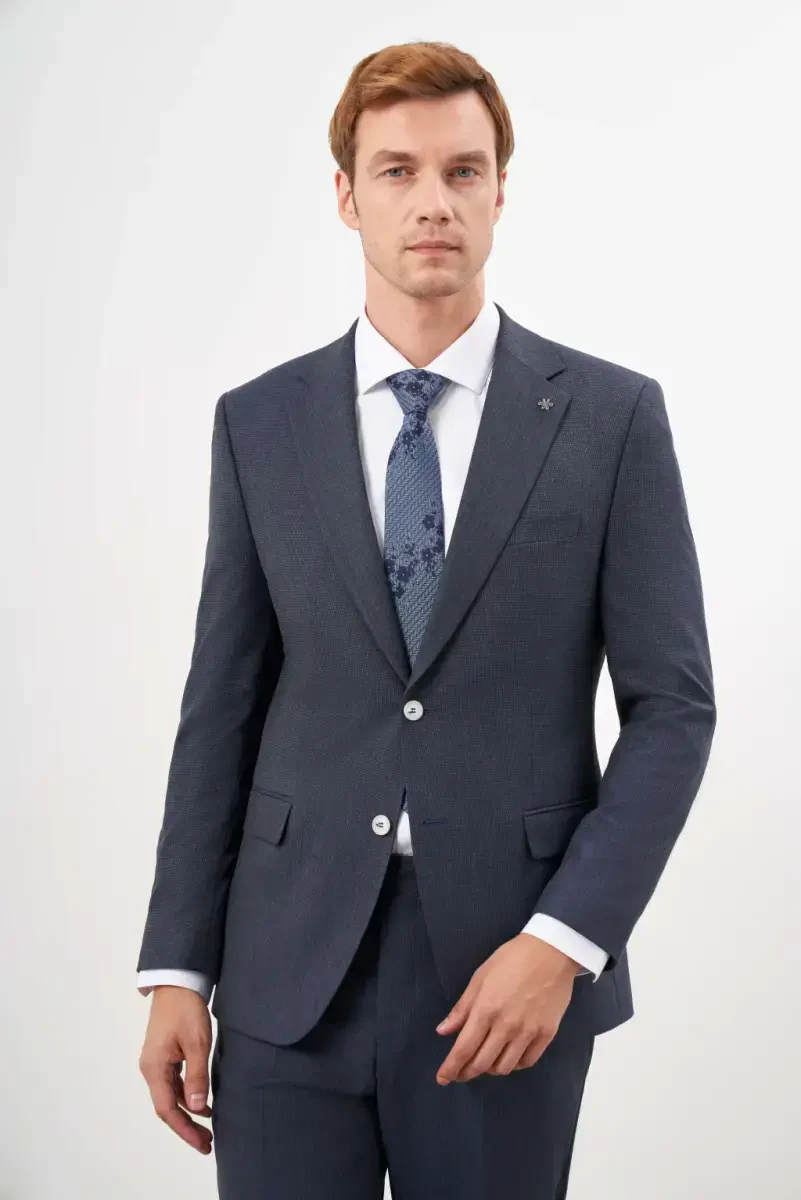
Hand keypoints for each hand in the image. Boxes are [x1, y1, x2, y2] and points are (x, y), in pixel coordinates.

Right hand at [138, 985, 213, 1153]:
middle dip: (186, 1127)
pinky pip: (173, 1083)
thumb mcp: (197, 1043)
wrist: (178, 982)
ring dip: (187, 1113)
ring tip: (207, 1129)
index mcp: (155, 1067)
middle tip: (207, 1143)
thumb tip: (197, 1108)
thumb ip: (197, 1076)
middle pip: (167, 1106)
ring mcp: (156, 1061)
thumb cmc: (186, 1009)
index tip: (201, 1143)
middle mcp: (151, 1068)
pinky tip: (202, 1103)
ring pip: (170, 1096)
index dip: (184, 1129)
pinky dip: (187, 1096)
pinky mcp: (164, 1055)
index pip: (167, 1109)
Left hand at [434, 934, 579, 1083]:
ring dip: (489, 1069)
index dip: (450, 1068)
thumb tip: (443, 1031)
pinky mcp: (546, 1035)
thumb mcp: (480, 977)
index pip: (463, 1049)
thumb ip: (462, 1008)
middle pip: (482, 1064)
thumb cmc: (511, 959)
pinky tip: (507, 1056)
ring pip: (504, 1067)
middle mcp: (506, 1026)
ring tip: (484, 1061)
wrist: (550, 952)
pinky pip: (526, 1062)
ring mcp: (528, 1032)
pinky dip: (513, 1064)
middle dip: (466, 1072)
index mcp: (485, 1010)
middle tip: (460, 1072)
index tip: (442, 1079)